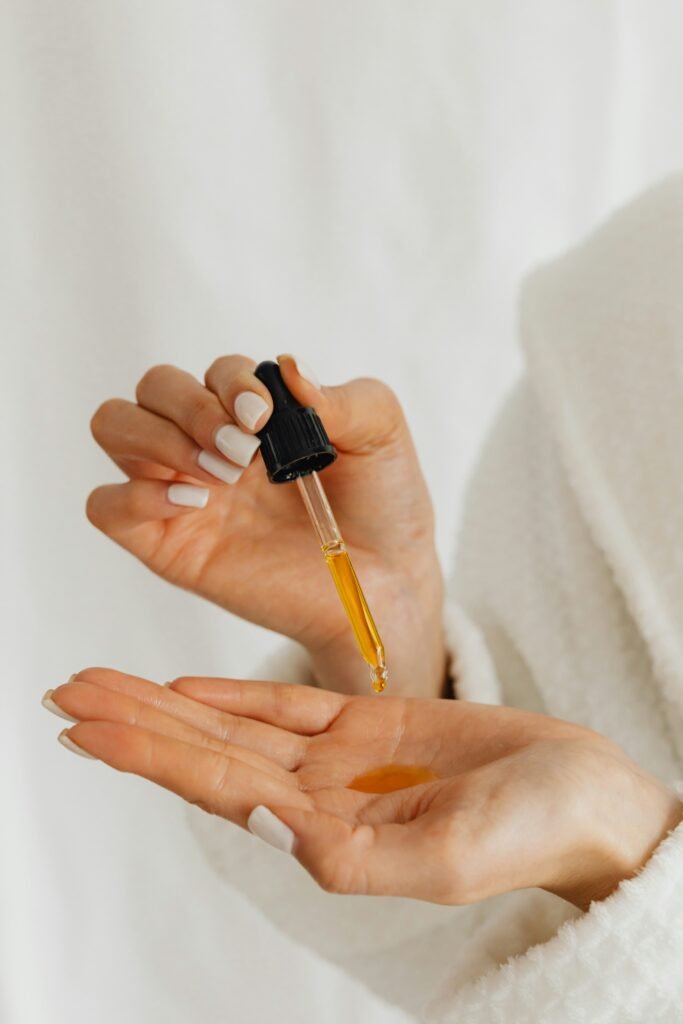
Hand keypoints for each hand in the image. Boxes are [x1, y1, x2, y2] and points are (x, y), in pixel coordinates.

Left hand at [47, 670, 681, 908]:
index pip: (214, 785)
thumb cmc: (531, 832)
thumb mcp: (448, 857)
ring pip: (234, 722)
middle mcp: (318, 797)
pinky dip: (234, 691)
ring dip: (167, 700)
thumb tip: (269, 825)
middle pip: (205, 750)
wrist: (582, 797)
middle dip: (132, 719)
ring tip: (104, 680)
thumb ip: (356, 853)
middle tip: (64, 689)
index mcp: (327, 836)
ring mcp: (339, 760)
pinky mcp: (368, 725)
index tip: (83, 723)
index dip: (146, 751)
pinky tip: (188, 684)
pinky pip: (287, 704)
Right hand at [87, 355, 444, 696]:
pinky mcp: (169, 545)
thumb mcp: (380, 433)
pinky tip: (195, 503)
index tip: (266, 416)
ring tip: (222, 474)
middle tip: (245, 450)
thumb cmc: (382, 505)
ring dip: (158, 437)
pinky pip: (107, 506)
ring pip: (116, 426)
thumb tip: (289, 368)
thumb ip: (341, 396)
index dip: (232, 383)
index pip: (211, 373)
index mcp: (254, 416)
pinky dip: (133, 494)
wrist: (386, 583)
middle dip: (192, 405)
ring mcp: (186, 492)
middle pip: (153, 388)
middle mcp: (211, 445)